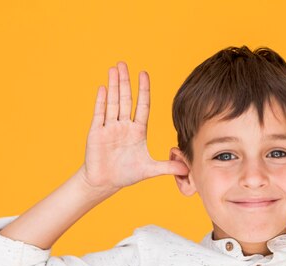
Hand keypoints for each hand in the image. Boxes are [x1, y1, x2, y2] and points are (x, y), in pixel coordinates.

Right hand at [79, 62, 188, 193]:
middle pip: (125, 99)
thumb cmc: (126, 174)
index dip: (144, 90)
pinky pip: (99, 114)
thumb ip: (167, 167)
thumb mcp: (149, 170)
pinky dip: (101, 101)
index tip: (144, 74)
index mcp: (138, 131)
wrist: (105, 182)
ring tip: (113, 69)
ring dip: (113, 85)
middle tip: (124, 63)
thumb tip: (188, 169)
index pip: (142, 106)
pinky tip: (103, 88)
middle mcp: (124, 126)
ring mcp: (110, 128)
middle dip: (125, 82)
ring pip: (112, 102)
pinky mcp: (97, 133)